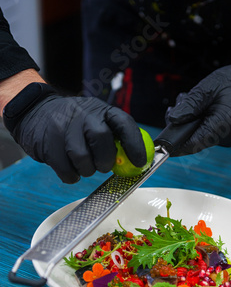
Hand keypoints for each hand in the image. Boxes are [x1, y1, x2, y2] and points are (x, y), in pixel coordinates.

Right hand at [3, 83, 146, 182]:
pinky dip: (72, 176)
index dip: (134, 144)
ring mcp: (64, 128)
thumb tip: (135, 162)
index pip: (124, 123)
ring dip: (87, 170)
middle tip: (104, 166)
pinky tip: (71, 169)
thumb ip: (113, 137)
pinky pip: (66, 170)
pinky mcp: (49, 145)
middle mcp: (83, 115)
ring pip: (82, 158)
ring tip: (84, 165)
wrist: (35, 112)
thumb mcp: (95, 119)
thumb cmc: (74, 123)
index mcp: (101, 110)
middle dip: (105, 159)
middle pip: (101, 139)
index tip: (140, 162)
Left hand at [165, 57, 230, 155]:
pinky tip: (198, 106)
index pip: (192, 144)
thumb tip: (172, 119)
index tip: (161, 143)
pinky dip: (198, 120)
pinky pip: (206, 131)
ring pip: (198, 134)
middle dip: (181, 125)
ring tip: (188, 100)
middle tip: (177, 106)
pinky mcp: (225, 133)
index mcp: (221, 127)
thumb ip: (189, 106)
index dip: (175, 144)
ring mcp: (225, 136)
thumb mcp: (207, 89)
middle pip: (193, 140)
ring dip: (189, 120)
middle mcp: (224, 137)